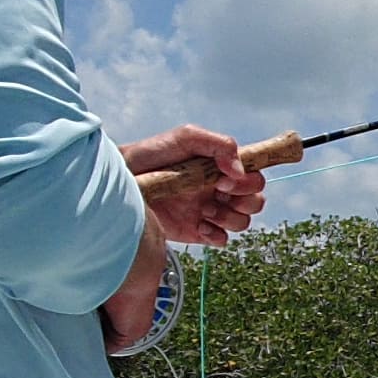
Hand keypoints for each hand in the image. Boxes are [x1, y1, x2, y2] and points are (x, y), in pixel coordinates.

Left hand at [122, 124, 269, 245]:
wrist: (124, 182)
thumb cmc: (150, 156)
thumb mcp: (185, 137)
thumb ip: (218, 144)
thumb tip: (239, 169)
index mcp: (219, 167)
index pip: (253, 175)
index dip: (249, 179)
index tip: (227, 178)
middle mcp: (217, 190)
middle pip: (254, 200)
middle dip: (245, 199)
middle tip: (218, 193)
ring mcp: (208, 212)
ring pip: (242, 221)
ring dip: (230, 217)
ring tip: (205, 210)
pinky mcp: (197, 232)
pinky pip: (222, 240)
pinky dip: (217, 235)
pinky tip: (200, 226)